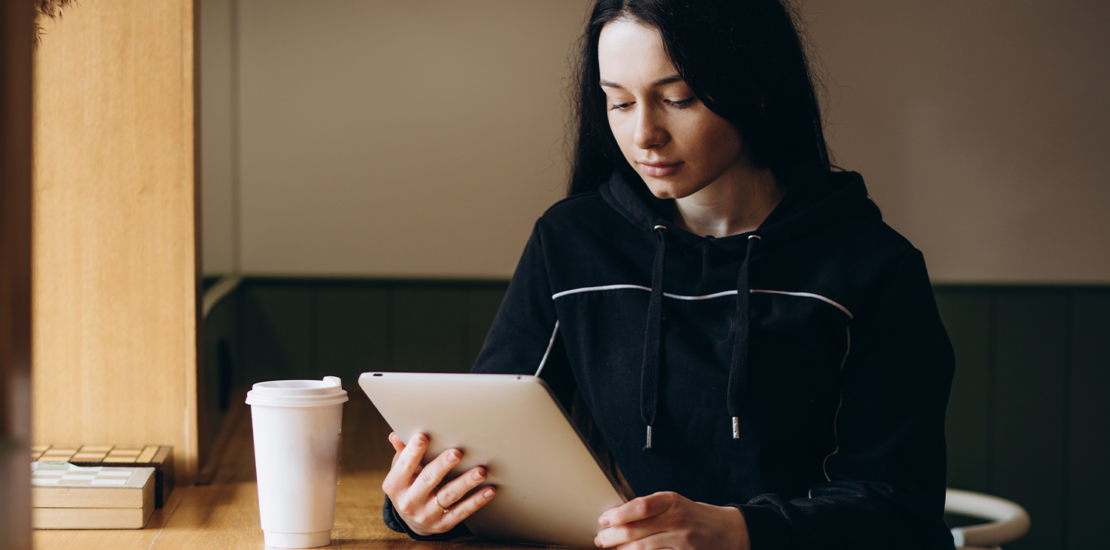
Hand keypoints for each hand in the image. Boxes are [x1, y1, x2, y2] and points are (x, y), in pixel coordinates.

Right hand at [381, 432, 496, 536]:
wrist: (412, 522)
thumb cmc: (409, 487)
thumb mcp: (400, 473)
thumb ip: (402, 454)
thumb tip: (396, 436)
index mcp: (395, 485)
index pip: (404, 466)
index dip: (413, 452)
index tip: (423, 436)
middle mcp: (409, 501)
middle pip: (428, 480)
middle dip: (443, 465)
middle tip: (457, 452)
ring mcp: (427, 514)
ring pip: (449, 496)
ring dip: (466, 483)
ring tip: (480, 471)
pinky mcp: (443, 524)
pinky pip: (462, 512)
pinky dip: (476, 501)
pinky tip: (489, 490)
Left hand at [594, 491, 749, 549]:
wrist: (729, 531)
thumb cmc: (696, 517)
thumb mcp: (675, 504)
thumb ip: (650, 510)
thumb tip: (617, 516)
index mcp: (672, 501)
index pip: (641, 507)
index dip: (619, 514)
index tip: (604, 519)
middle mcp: (677, 520)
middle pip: (637, 530)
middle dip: (613, 536)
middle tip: (601, 539)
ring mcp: (682, 541)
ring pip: (644, 548)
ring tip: (612, 549)